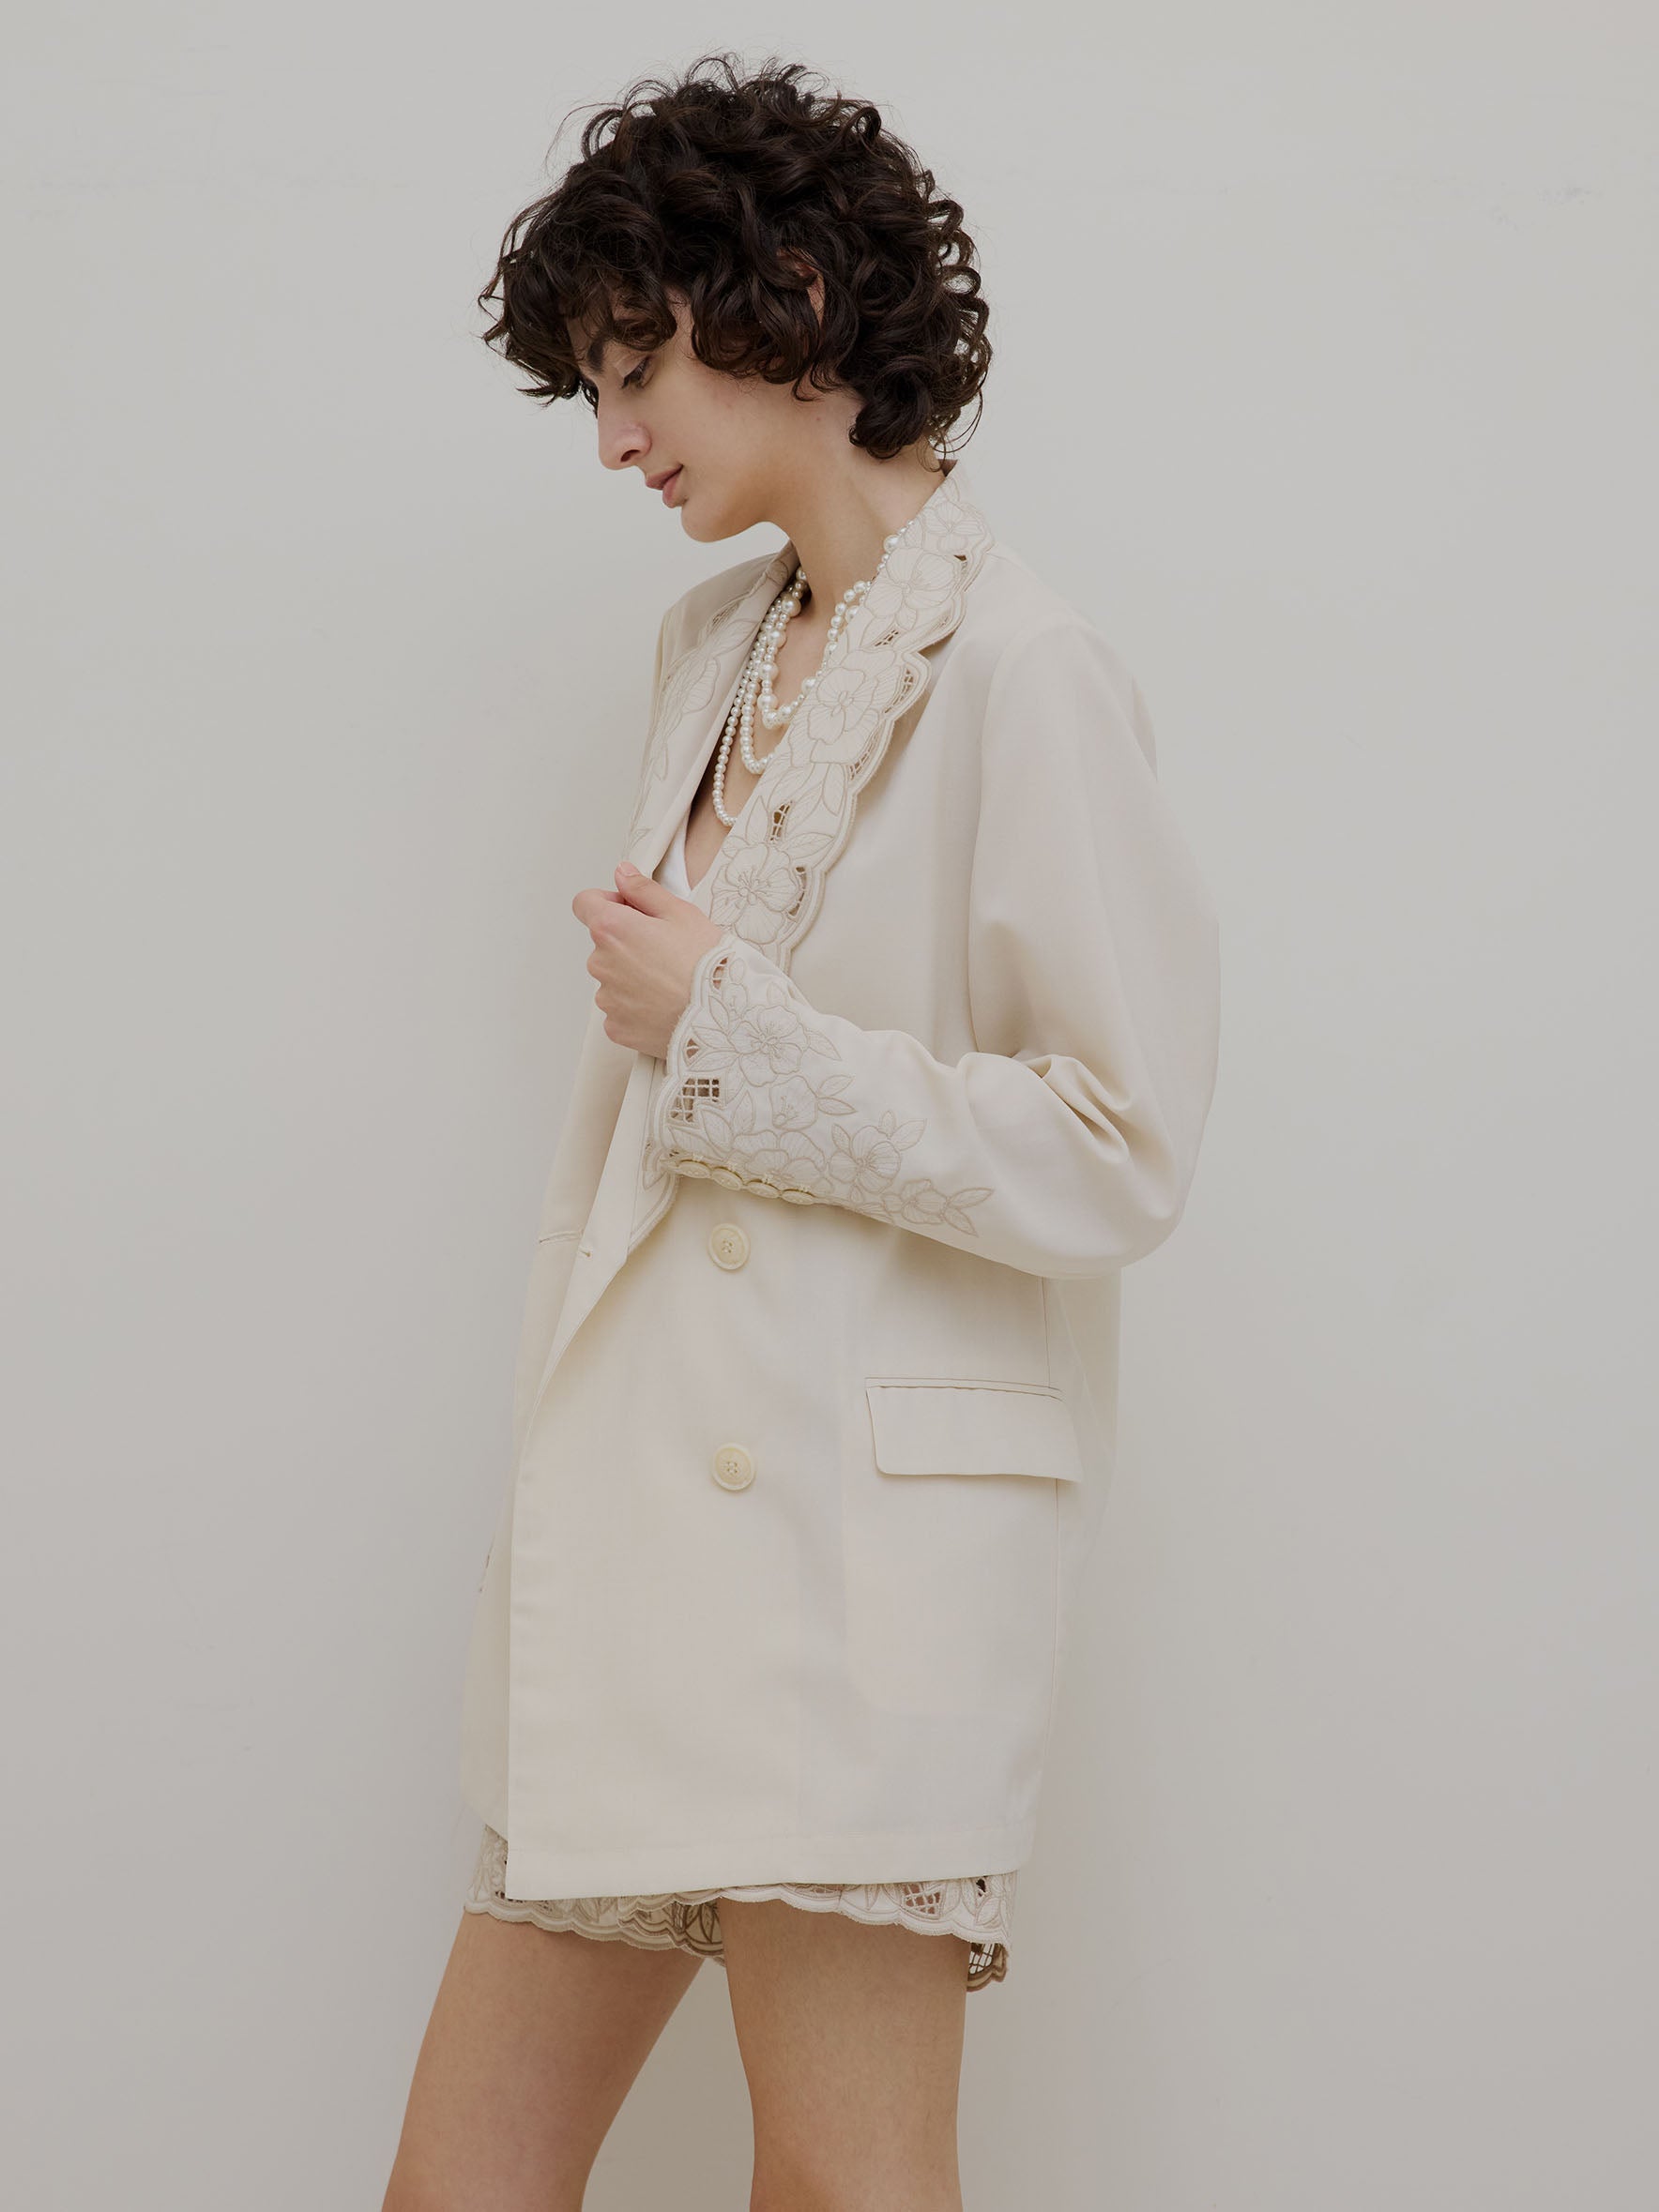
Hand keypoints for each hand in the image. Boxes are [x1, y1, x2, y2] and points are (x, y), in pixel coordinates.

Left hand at [573, 862, 724, 1058]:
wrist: (722, 1017)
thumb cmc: (706, 963)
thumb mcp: (681, 913)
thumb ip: (643, 890)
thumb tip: (622, 874)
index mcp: (611, 929)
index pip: (584, 904)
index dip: (608, 902)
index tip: (631, 911)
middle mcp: (600, 963)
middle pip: (603, 943)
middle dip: (627, 942)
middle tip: (666, 951)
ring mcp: (607, 998)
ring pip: (613, 977)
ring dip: (632, 975)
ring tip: (669, 981)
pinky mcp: (616, 1026)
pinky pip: (619, 1009)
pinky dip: (636, 1006)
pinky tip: (663, 1004)